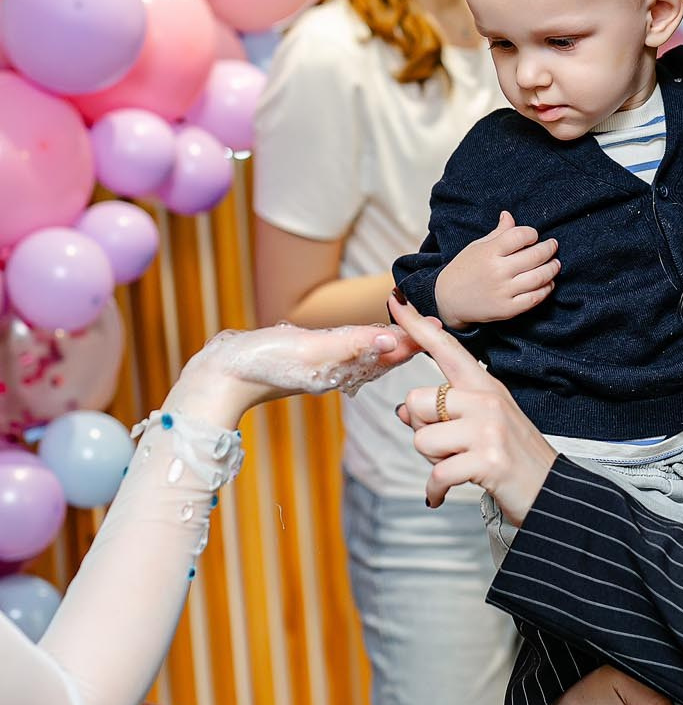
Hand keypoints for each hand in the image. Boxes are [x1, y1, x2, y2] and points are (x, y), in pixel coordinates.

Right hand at [165, 321, 415, 429]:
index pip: (389, 354)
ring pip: (361, 357)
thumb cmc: (264, 365)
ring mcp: (316, 367)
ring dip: (384, 344)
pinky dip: (354, 347)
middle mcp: (334, 370)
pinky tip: (356, 346)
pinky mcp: (298, 360)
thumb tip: (395, 340)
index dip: (414, 340)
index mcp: (343, 369)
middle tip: (434, 327)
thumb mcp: (314, 351)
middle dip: (406, 342)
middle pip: (380, 356)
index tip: (442, 326)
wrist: (218, 378)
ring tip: (406, 334)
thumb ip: (354, 344)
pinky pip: (337, 355)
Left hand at [389, 292, 556, 520]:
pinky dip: (435, 490)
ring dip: (432, 461)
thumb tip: (402, 411)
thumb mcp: (482, 424)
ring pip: (422, 439)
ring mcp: (489, 428)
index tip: (396, 300)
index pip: (446, 348)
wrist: (550, 491)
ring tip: (459, 466)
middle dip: (422, 431)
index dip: (416, 326)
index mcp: (485, 385)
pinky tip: (441, 495)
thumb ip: (444, 413)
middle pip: (417, 401)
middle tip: (449, 449)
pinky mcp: (488, 460)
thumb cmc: (513, 457)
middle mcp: (487, 399)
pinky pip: (437, 473)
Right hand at [434, 211, 558, 330]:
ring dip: (552, 269)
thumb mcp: (477, 247)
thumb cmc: (464, 269)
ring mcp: (504, 291)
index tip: (533, 235)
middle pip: (535, 256)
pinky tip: (548, 283)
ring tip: (555, 264)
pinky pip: (535, 298)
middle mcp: (498, 271)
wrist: (448, 300)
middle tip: (553, 245)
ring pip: (539, 277)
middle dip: (549, 248)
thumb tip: (509, 215)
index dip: (532, 233)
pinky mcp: (507, 309)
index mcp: (489, 252)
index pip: (520, 236)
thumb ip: (497, 233)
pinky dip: (546, 289)